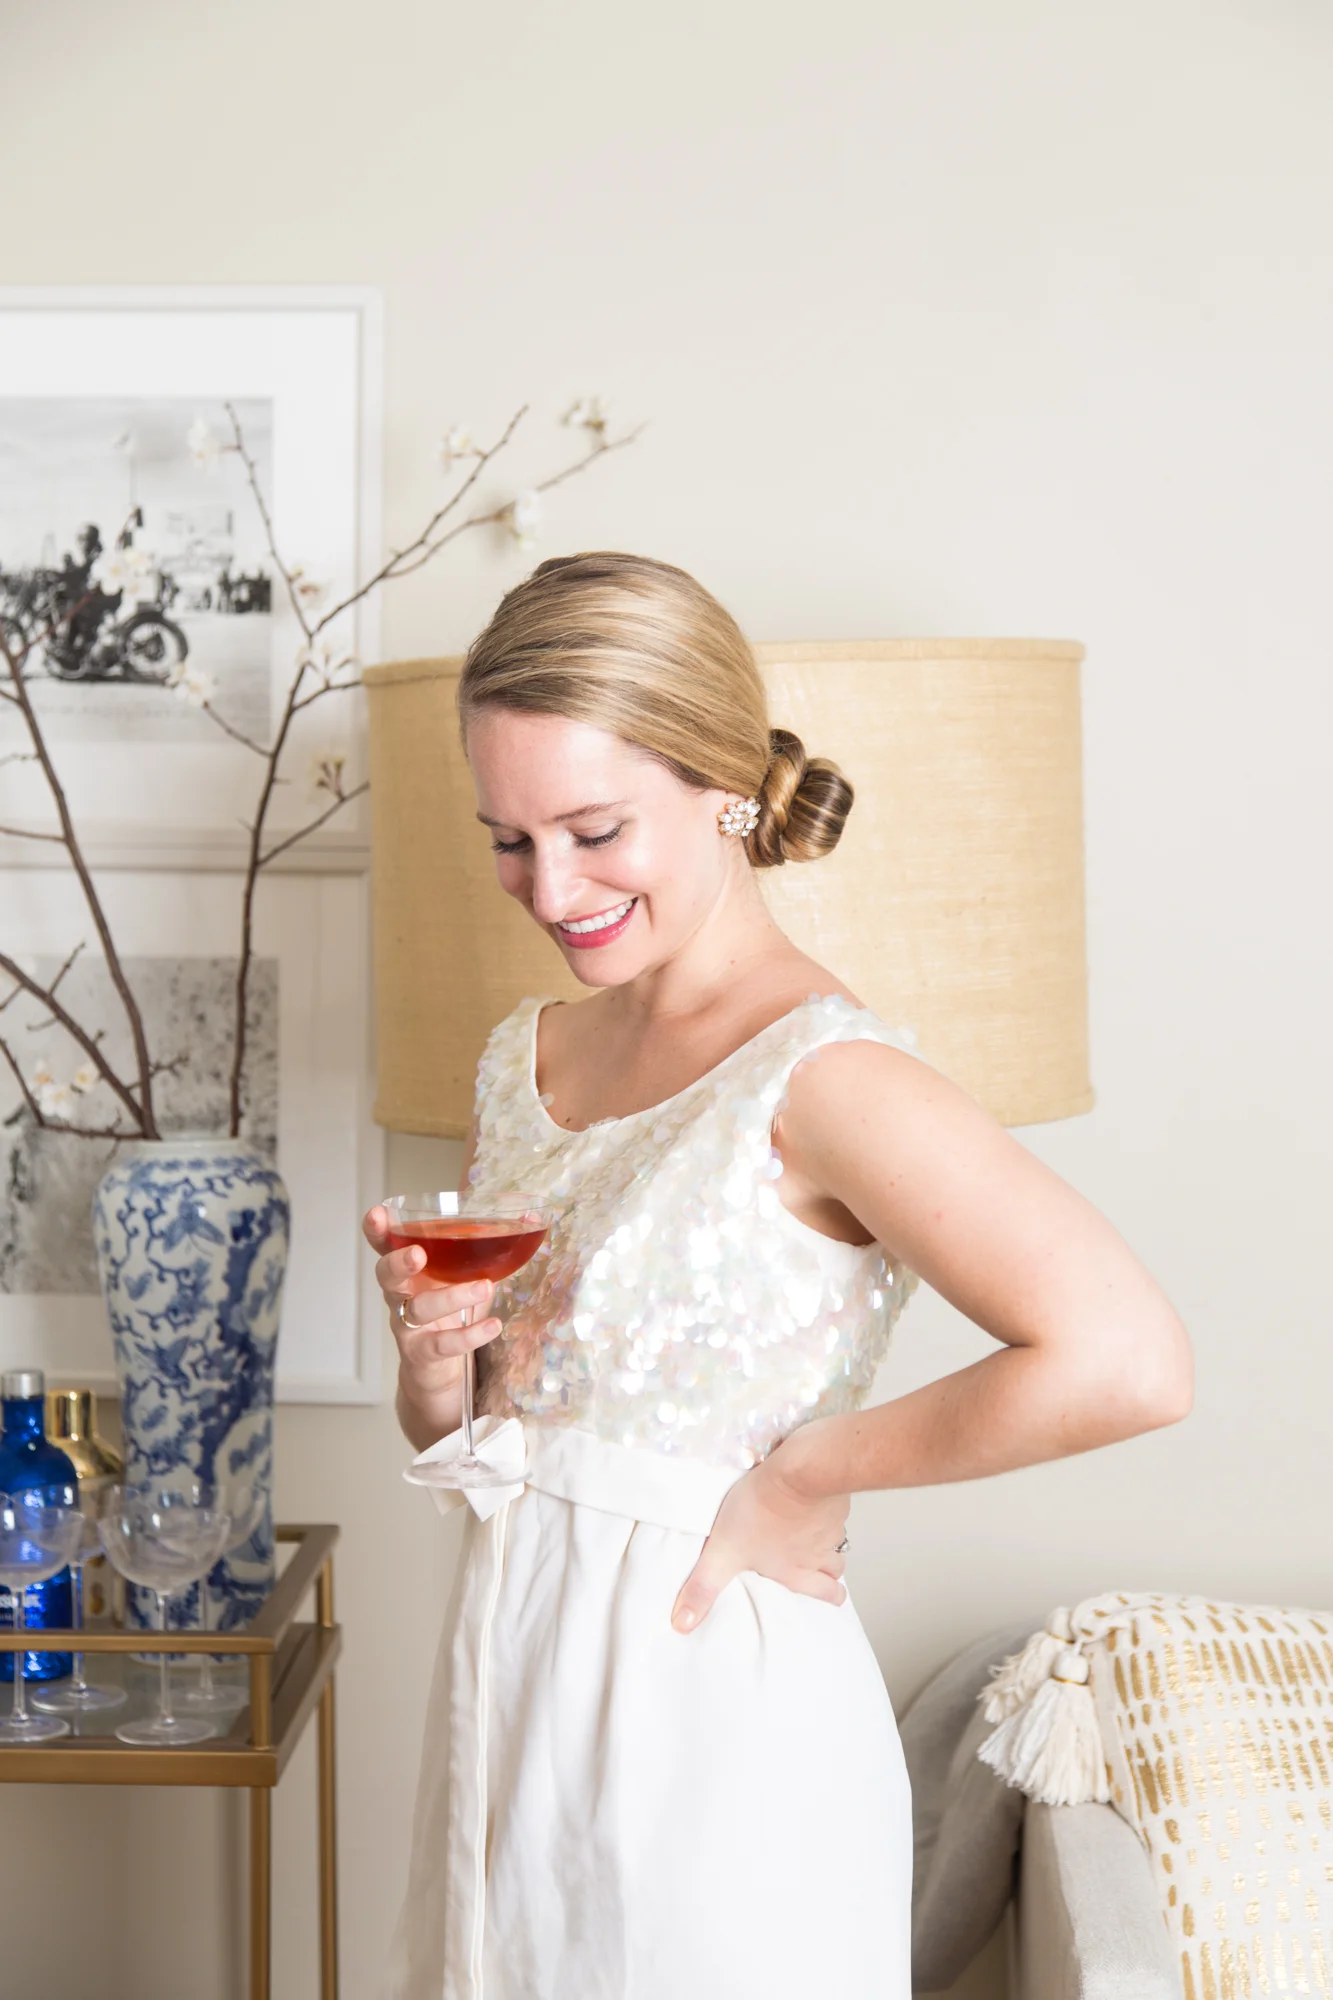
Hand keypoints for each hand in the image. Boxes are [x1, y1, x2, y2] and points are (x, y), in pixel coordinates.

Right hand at [362, 1204, 502, 1410]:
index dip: (377, 1230)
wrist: (437, 1370)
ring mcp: (407, 1327)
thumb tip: (531, 1220)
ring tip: (485, 1287)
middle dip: (398, 1262)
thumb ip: (486, 1251)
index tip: (378, 1213)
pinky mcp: (422, 1354)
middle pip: (386, 1275)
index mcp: (409, 1270)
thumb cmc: (448, 1313)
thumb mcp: (462, 1278)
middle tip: (418, 1253)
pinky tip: (493, 1325)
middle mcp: (400, 1295)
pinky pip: (441, 1344)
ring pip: (419, 1309)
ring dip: (450, 1297)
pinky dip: (468, 1335)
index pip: (385, 1245)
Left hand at [670, 1432, 849, 1633]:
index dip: (828, 1596)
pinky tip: (811, 1499)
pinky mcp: (833, 1497)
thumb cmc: (761, 1511)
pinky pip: (836, 1509)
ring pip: (838, 1541)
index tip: (827, 1596)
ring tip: (814, 1534)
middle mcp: (819, 1553)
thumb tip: (683, 1624)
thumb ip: (703, 1588)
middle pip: (837, 1571)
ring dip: (829, 1541)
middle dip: (831, 1573)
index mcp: (797, 1571)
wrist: (796, 1471)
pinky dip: (826, 1509)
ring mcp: (831, 1525)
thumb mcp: (722, 1553)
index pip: (827, 1594)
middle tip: (823, 1569)